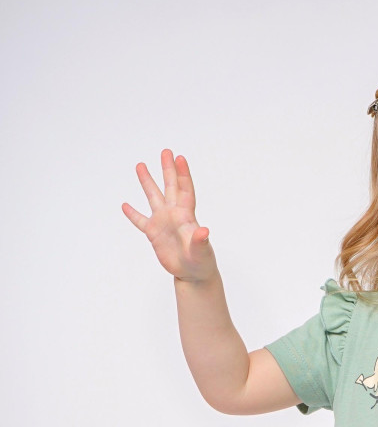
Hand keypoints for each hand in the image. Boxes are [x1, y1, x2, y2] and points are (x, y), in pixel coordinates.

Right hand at [122, 149, 216, 282]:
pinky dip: (133, 214)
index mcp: (186, 216)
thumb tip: (204, 231)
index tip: (179, 158)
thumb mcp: (202, 252)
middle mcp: (174, 215)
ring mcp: (163, 223)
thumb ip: (200, 241)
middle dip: (167, 170)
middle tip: (165, 151)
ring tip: (140, 165)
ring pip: (153, 198)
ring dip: (147, 182)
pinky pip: (140, 221)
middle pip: (170, 187)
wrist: (192, 274)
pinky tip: (125, 205)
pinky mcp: (154, 234)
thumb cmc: (201, 263)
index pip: (184, 190)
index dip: (182, 174)